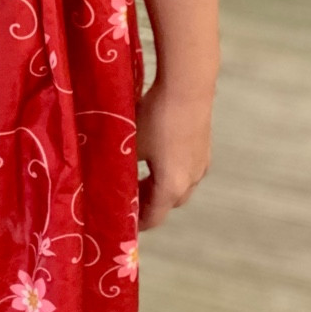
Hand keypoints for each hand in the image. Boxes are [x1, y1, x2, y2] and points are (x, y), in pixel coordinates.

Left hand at [136, 79, 212, 231]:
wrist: (187, 88)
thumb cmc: (155, 118)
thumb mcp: (131, 145)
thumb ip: (121, 166)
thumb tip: (106, 175)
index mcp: (172, 187)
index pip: (154, 218)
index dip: (137, 223)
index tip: (124, 223)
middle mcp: (191, 180)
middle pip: (167, 203)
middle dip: (147, 204)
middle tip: (127, 198)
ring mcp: (201, 164)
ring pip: (179, 185)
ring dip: (160, 186)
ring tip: (139, 177)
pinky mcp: (204, 147)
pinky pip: (186, 169)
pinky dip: (171, 171)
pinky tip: (158, 155)